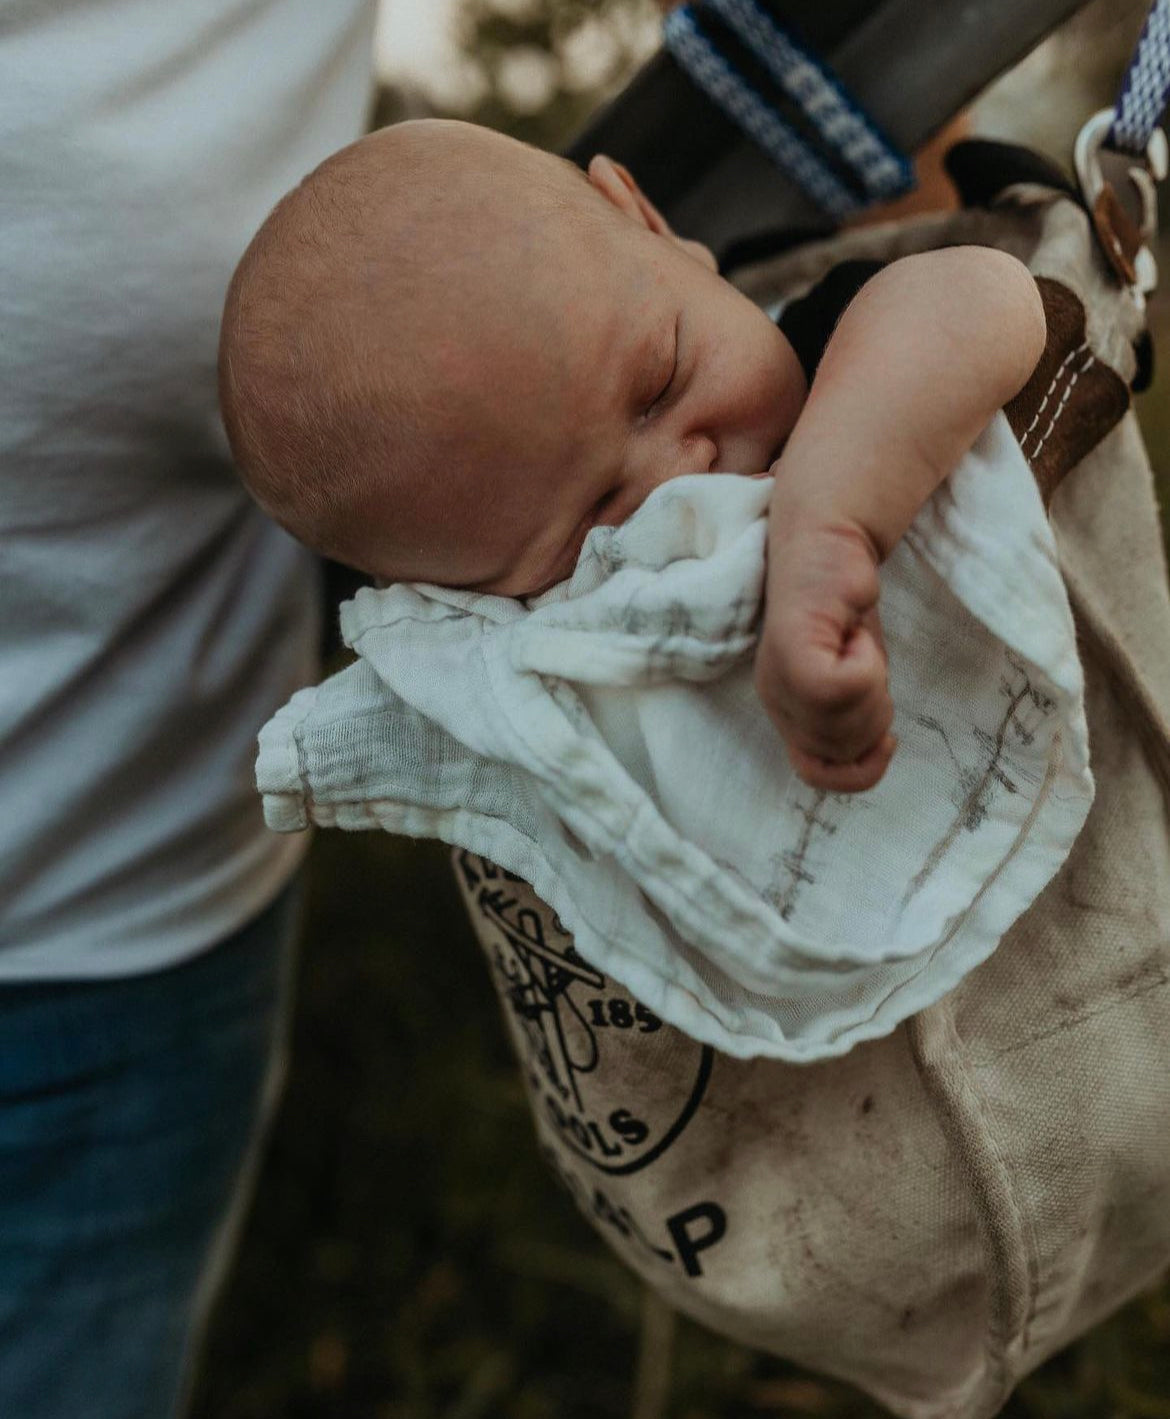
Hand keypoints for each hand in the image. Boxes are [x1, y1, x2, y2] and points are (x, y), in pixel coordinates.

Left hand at [754, 521, 895, 792]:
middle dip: (875, 717)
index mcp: (787, 712)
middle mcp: (777, 700)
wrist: (829, 541)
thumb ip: (857, 719)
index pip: (817, 775)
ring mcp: (780, 677)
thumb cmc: (847, 608)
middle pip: (842, 752)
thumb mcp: (859, 677)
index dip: (859, 769)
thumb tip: (870, 757)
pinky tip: (856, 635)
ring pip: (844, 724)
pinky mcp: (792, 650)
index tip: (885, 738)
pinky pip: (843, 687)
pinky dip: (867, 664)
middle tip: (868, 664)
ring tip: (860, 646)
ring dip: (874, 687)